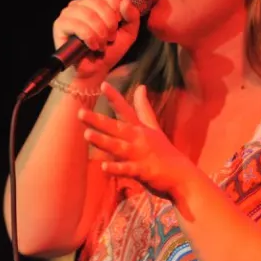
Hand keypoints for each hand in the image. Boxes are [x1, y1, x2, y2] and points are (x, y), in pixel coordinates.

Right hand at [52, 0, 140, 79]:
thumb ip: (132, 16)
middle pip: (97, 1)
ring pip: (87, 13)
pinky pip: (77, 24)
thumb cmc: (109, 50)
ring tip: (102, 44)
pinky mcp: (60, 25)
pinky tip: (92, 46)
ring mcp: (69, 13)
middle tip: (110, 37)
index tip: (119, 23)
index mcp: (96, 1)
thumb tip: (125, 1)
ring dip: (99, 31)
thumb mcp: (128, 32)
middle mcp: (81, 3)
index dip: (115, 5)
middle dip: (109, 22)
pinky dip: (89, 37)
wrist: (95, 71)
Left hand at [78, 83, 197, 196]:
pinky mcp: (144, 171)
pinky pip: (127, 170)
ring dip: (103, 141)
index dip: (115, 97)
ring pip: (118, 147)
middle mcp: (139, 139)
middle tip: (80, 113)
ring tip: (87, 134)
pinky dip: (117, 168)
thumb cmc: (164, 151)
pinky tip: (103, 167)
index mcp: (140, 128)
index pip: (125, 110)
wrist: (181, 174)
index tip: (103, 85)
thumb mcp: (153, 127)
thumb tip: (141, 86)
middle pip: (116, 127)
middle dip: (98, 121)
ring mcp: (140, 155)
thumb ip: (144, 108)